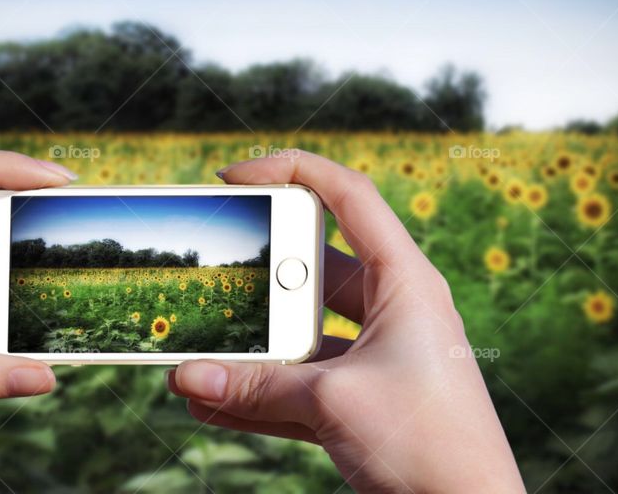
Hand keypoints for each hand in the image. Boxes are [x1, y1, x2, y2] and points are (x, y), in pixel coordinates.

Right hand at [168, 152, 523, 491]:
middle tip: (209, 271)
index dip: (291, 171)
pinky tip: (211, 399)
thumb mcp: (334, 402)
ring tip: (197, 344)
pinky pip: (302, 381)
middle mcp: (392, 308)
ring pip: (302, 330)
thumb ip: (257, 386)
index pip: (348, 196)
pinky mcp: (363, 398)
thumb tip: (186, 377)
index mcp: (405, 281)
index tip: (234, 177)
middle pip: (313, 267)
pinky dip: (260, 390)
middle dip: (258, 273)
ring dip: (252, 341)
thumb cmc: (430, 447)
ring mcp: (376, 354)